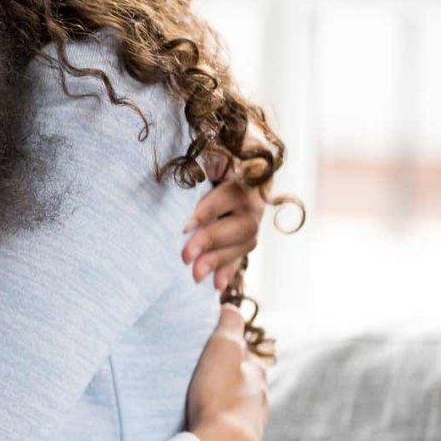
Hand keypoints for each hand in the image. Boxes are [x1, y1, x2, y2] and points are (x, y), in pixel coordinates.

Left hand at [181, 135, 270, 288]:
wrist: (239, 164)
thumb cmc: (214, 157)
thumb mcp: (210, 153)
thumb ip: (206, 162)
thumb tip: (201, 168)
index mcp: (245, 176)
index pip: (228, 196)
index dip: (208, 212)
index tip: (184, 226)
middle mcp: (255, 201)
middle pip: (241, 225)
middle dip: (211, 242)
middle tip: (184, 256)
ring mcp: (255, 220)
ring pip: (245, 244)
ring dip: (219, 261)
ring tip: (194, 276)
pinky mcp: (248, 236)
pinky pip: (243, 256)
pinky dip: (229, 270)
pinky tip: (216, 286)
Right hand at [186, 306, 269, 440]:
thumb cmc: (221, 396)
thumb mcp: (223, 349)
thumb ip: (229, 325)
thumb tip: (231, 307)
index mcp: (258, 374)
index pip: (244, 355)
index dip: (225, 349)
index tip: (206, 350)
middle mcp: (260, 399)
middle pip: (242, 383)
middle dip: (224, 379)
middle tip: (198, 378)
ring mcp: (252, 426)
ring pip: (236, 408)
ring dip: (221, 404)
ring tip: (198, 404)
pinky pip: (228, 430)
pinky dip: (217, 425)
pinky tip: (204, 427)